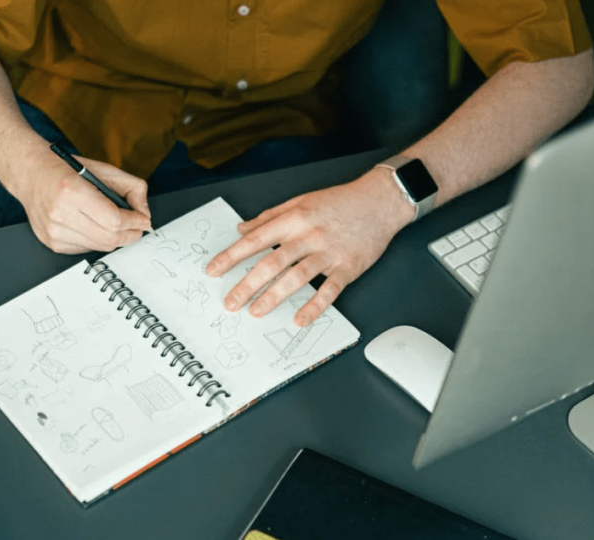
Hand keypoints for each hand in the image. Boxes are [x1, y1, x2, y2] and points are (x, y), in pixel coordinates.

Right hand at [16, 151, 151, 253]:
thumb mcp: (103, 169)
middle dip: (130, 235)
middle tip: (138, 228)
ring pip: (99, 246)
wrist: (30, 174)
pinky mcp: (51, 242)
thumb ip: (132, 188)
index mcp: (72, 192)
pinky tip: (94, 227)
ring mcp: (53, 231)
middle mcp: (60, 213)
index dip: (135, 222)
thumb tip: (144, 213)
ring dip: (114, 238)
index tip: (144, 221)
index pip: (114, 220)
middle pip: (109, 238)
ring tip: (118, 226)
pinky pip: (85, 249)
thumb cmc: (64, 170)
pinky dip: (97, 240)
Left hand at [205, 167, 414, 325]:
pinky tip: (300, 319)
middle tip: (230, 302)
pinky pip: (329, 290)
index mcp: (295, 218)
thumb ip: (270, 216)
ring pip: (296, 277)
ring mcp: (329, 252)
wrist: (381, 201)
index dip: (232, 256)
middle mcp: (309, 235)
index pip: (256, 239)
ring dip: (274, 297)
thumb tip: (242, 229)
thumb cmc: (340, 201)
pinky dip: (314, 306)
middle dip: (247, 284)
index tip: (213, 270)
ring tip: (255, 311)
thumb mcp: (301, 201)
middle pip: (272, 262)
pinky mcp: (348, 267)